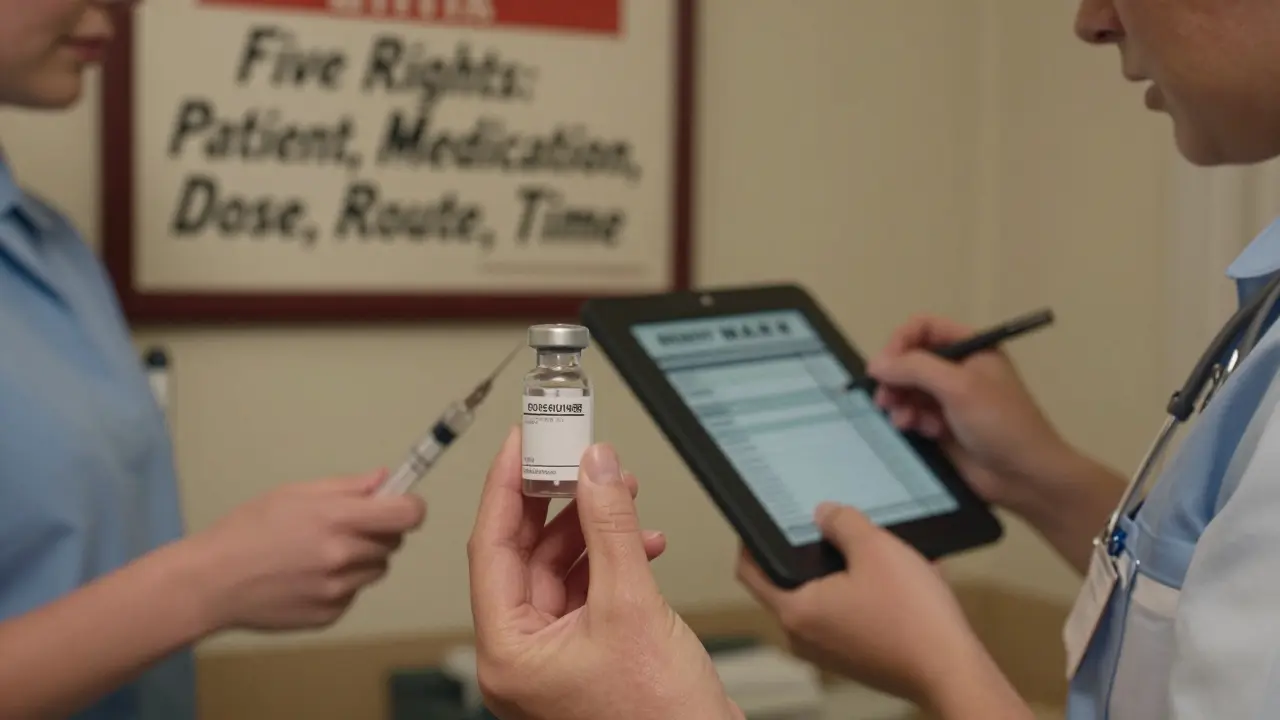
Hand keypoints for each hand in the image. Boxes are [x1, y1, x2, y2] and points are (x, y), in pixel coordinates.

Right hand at [188, 470, 425, 630]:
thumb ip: (347, 487)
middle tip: (344, 527)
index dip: (410, 508)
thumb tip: (385, 480)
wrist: (212, 582)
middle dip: (378, 532)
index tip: (401, 506)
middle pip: (393, 542)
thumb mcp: (294, 493)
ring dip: (361, 559)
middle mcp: (342, 556)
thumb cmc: (249, 530)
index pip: (408, 515)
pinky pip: (352, 594)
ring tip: (319, 553)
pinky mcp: (329, 615)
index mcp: (337, 519)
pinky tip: (306, 577)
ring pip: (376, 569)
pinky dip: (340, 584)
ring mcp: (337, 590)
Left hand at [468, 428, 740, 719]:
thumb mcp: (631, 605)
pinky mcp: (586, 656)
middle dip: (557, 503)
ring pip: (559, 570)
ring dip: (591, 529)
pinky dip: (611, 560)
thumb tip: (594, 468)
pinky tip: (640, 541)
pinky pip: (586, 592)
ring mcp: (553, 658)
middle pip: (524, 555)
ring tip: (620, 494)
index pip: (491, 547)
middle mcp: (522, 656)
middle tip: (573, 456)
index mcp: (507, 651)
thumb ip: (610, 527)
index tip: (520, 442)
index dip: (506, 485)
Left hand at [736, 503, 1030, 717]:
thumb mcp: (876, 548)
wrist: (952, 671)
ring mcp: (831, 651)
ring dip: (849, 571)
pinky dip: (869, 593)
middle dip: (814, 552)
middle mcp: (805, 636)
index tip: (761, 519)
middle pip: (793, 581)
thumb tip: (825, 513)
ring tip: (880, 549)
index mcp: (796, 610)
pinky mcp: (858, 658)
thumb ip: (842, 522)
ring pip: (828, 597)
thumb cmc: (912, 616)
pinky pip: (852, 614)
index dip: (751, 540)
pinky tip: (902, 576)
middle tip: (831, 526)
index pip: (750, 570)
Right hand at [866, 314, 1073, 511]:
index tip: (883, 366)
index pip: (924, 328)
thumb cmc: (1000, 423)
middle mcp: (959, 368)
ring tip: (904, 420)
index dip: (900, 342)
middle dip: (896, 378)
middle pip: (910, 360)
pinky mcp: (942, 425)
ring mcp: (950, 398)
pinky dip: (910, 420)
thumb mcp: (960, 387)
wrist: (1024, 476)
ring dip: (900, 402)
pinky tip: (921, 432)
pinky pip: (913, 414)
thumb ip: (915, 368)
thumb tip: (876, 364)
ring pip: (907, 389)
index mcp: (971, 347)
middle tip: (886, 399)